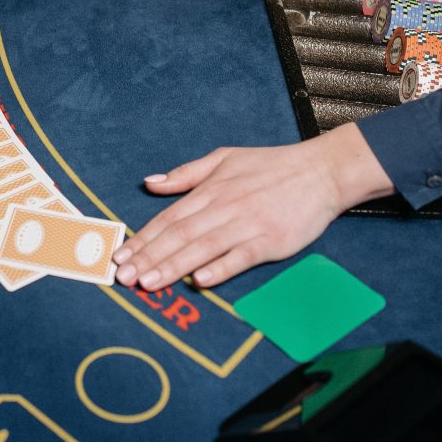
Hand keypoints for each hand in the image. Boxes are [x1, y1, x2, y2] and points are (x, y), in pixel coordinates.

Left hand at [113, 123, 393, 290]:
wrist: (321, 171)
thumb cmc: (271, 165)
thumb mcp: (224, 158)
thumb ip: (185, 174)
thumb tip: (150, 183)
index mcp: (210, 190)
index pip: (169, 218)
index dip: (143, 239)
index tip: (121, 256)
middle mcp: (224, 208)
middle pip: (179, 236)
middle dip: (148, 257)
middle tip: (123, 277)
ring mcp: (247, 225)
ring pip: (203, 248)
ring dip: (173, 266)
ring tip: (148, 283)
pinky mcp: (271, 241)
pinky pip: (241, 257)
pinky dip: (221, 268)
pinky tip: (201, 280)